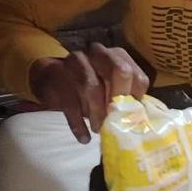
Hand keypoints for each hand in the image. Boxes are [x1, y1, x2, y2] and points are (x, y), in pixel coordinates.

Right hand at [30, 42, 148, 142]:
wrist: (52, 78)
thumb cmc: (89, 88)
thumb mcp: (109, 90)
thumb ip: (124, 99)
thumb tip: (139, 120)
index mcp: (117, 55)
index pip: (136, 74)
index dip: (135, 97)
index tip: (130, 116)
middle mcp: (98, 53)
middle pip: (118, 69)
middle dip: (119, 98)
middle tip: (116, 120)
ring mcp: (76, 61)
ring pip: (91, 85)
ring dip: (97, 112)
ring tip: (98, 129)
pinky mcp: (56, 75)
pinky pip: (70, 102)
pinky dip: (78, 123)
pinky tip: (84, 138)